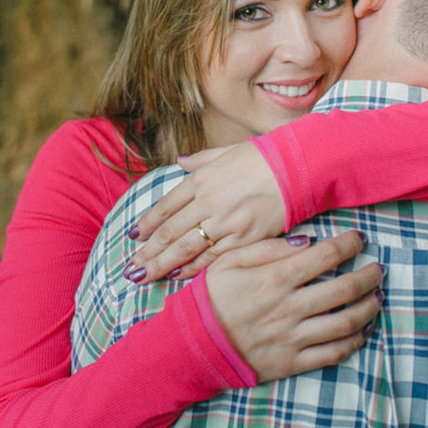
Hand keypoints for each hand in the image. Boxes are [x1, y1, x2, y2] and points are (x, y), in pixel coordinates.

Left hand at [125, 141, 286, 282]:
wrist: (298, 166)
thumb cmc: (264, 156)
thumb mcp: (227, 151)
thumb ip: (201, 160)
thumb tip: (181, 162)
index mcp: (201, 179)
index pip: (165, 206)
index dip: (147, 224)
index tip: (133, 237)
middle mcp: (207, 201)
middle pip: (169, 231)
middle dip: (147, 252)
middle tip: (130, 269)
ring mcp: (225, 221)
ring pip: (185, 247)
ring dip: (161, 264)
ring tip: (143, 277)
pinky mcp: (244, 237)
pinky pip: (212, 256)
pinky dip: (193, 268)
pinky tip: (177, 275)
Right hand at [206, 230, 382, 381]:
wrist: (191, 346)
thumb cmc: (210, 299)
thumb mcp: (227, 262)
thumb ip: (267, 248)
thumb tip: (306, 241)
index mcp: (274, 279)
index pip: (325, 256)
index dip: (348, 244)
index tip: (359, 238)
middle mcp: (289, 308)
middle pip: (345, 289)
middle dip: (369, 275)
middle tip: (378, 268)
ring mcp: (293, 338)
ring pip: (346, 322)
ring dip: (369, 308)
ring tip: (377, 297)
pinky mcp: (292, 363)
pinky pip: (333, 353)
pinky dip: (355, 341)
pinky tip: (362, 330)